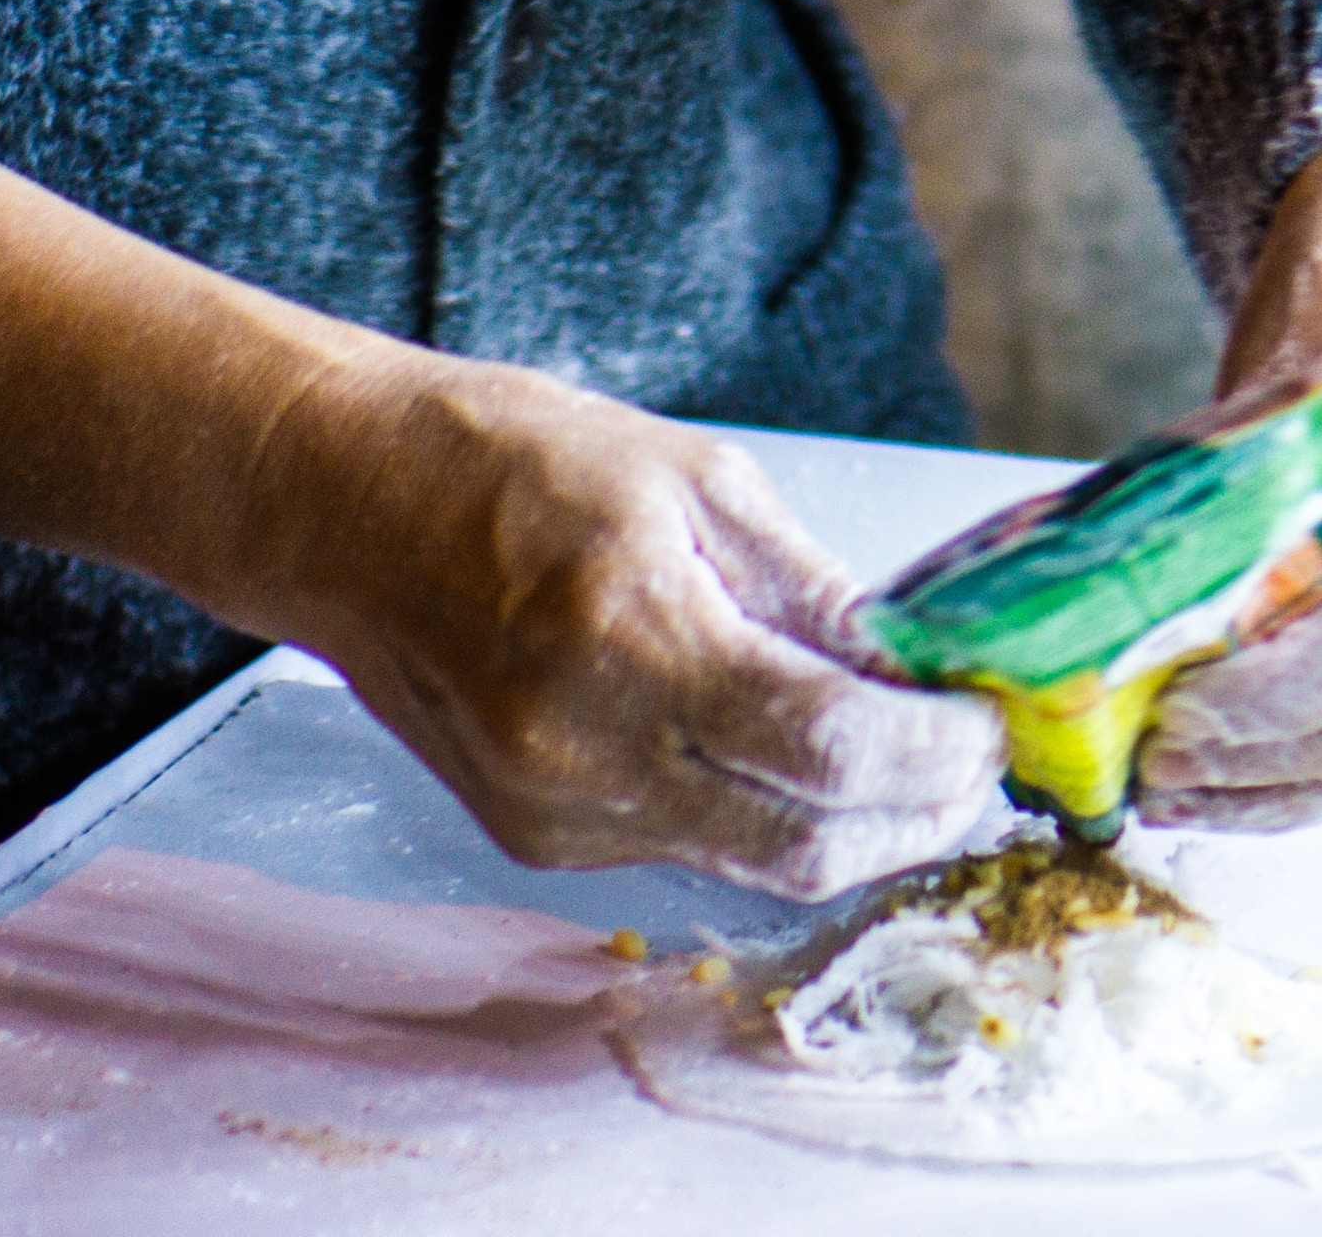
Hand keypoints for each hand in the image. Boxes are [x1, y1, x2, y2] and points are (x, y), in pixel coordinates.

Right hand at [0, 77, 1005, 900]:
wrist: (337, 506)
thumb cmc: (506, 460)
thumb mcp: (688, 476)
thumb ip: (805, 587)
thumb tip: (911, 667)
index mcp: (629, 632)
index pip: (827, 744)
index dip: (931, 756)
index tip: (984, 734)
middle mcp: (585, 745)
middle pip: (799, 839)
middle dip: (909, 817)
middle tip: (969, 772)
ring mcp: (552, 807)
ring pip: (745, 860)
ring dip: (840, 827)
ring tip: (901, 768)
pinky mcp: (533, 835)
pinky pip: (680, 849)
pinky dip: (751, 814)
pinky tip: (784, 759)